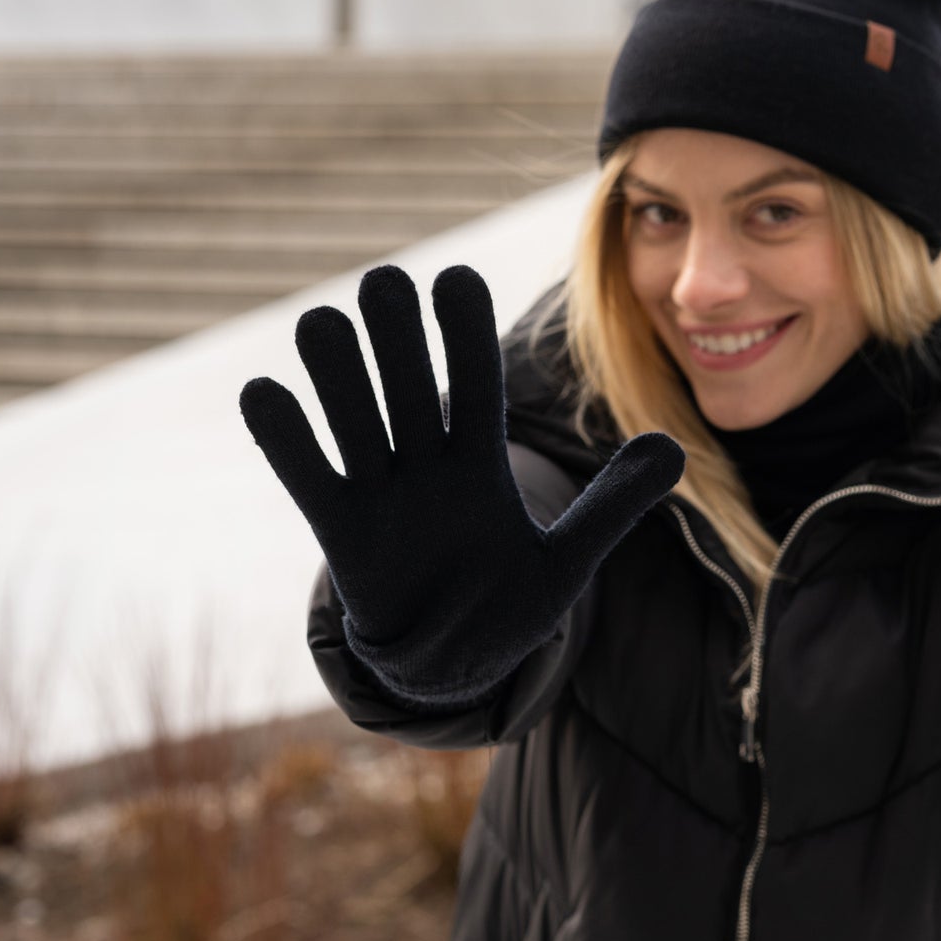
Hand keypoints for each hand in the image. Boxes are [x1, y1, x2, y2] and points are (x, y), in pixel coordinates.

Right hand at [239, 263, 683, 697]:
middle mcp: (428, 464)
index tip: (457, 278)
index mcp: (483, 463)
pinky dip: (286, 437)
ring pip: (355, 420)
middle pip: (409, 390)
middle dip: (398, 341)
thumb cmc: (511, 603)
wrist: (453, 661)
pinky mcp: (340, 528)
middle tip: (386, 282)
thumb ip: (614, 504)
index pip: (476, 389)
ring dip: (338, 375)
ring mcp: (381, 492)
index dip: (465, 338)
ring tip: (322, 322)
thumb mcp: (570, 559)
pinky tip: (263, 391)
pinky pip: (308, 476)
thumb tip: (676, 449)